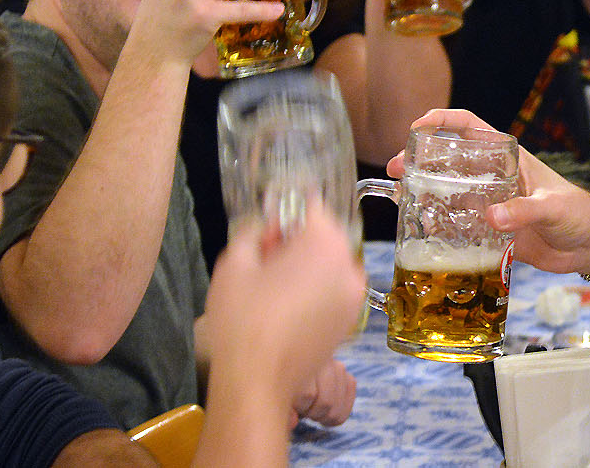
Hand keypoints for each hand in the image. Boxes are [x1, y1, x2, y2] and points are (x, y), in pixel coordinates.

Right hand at [200, 203, 364, 421]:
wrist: (257, 381)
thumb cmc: (243, 320)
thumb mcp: (235, 262)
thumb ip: (254, 231)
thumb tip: (268, 227)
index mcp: (326, 244)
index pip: (312, 208)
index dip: (285, 213)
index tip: (266, 230)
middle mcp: (350, 266)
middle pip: (324, 237)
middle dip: (295, 242)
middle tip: (261, 259)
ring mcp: (354, 297)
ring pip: (329, 265)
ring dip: (304, 266)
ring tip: (270, 287)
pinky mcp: (350, 322)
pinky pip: (333, 291)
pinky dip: (314, 290)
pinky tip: (284, 307)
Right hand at [392, 109, 589, 274]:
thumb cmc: (580, 214)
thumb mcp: (553, 207)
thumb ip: (524, 211)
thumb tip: (492, 218)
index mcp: (509, 157)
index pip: (471, 126)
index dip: (444, 120)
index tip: (418, 126)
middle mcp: (495, 176)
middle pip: (451, 159)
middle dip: (421, 159)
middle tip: (396, 170)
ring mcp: (491, 202)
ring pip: (450, 190)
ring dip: (425, 190)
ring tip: (400, 197)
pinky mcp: (491, 229)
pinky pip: (459, 222)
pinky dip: (439, 223)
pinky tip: (422, 228)